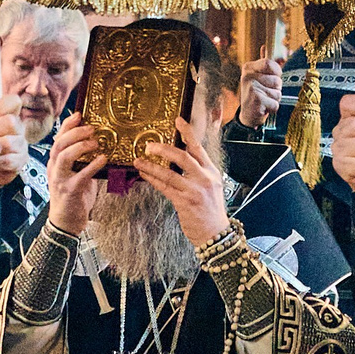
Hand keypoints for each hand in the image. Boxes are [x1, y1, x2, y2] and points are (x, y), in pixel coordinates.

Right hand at [44, 114, 106, 235]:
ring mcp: (60, 180)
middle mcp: (54, 169)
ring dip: (80, 146)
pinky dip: (92, 165)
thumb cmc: (74, 197)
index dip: (67, 125)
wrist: (66, 222)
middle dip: (75, 132)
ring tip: (95, 142)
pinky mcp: (70, 191)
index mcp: (55, 162)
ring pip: (64, 156)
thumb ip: (81, 160)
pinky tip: (103, 159)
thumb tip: (96, 143)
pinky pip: (81, 175)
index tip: (79, 114)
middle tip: (92, 128)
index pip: (58, 138)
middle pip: (60, 144)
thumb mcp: (75, 174)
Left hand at [134, 120, 231, 247]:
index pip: (198, 148)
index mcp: (211, 172)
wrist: (215, 233)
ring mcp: (195, 190)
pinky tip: (144, 174)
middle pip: (183, 156)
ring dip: (151, 165)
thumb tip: (177, 160)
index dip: (187, 132)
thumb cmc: (210, 210)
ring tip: (139, 160)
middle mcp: (204, 178)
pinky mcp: (185, 202)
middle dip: (164, 149)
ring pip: (169, 173)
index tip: (178, 120)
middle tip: (149, 145)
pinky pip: (164, 188)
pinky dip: (152, 179)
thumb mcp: (210, 187)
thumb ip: (198, 173)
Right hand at [236, 55, 283, 127]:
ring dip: (274, 99)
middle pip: (276, 79)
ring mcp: (251, 88)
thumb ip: (263, 64)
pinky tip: (264, 108)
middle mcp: (247, 76)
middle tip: (266, 92)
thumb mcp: (258, 77)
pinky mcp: (256, 100)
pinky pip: (275, 103)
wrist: (247, 115)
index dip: (277, 71)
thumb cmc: (256, 94)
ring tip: (265, 100)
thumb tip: (265, 46)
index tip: (275, 77)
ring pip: (277, 93)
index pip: (268, 63)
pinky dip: (272, 108)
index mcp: (248, 68)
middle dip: (277, 88)